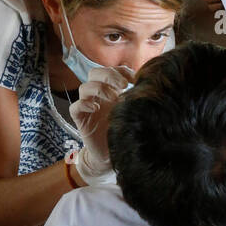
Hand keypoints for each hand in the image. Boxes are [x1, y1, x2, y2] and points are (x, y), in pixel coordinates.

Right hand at [70, 65, 133, 182]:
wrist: (113, 155)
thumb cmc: (125, 131)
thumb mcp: (134, 112)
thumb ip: (138, 98)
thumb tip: (150, 85)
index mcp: (110, 89)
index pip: (111, 70)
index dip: (121, 71)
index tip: (135, 78)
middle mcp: (98, 95)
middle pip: (94, 73)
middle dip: (109, 75)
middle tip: (124, 85)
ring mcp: (88, 106)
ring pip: (84, 87)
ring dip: (99, 88)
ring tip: (113, 98)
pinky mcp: (80, 119)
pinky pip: (75, 107)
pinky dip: (83, 104)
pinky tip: (96, 108)